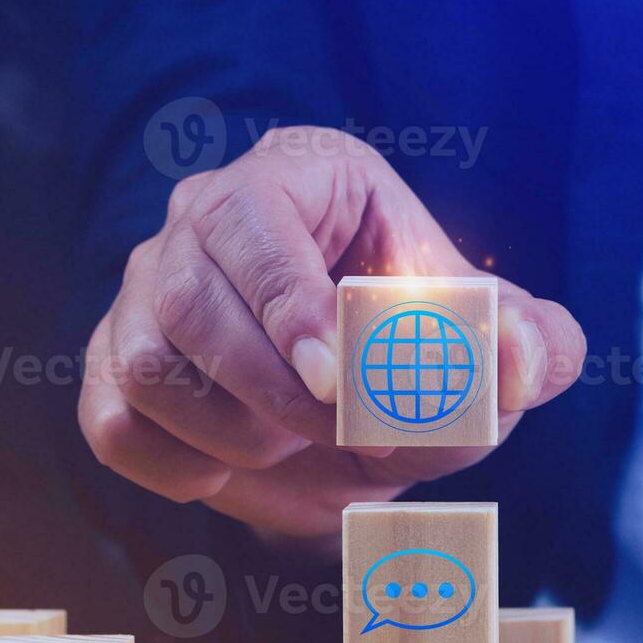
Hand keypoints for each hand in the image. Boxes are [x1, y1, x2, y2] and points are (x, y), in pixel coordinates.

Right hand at [79, 127, 585, 541]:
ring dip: (232, 432)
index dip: (287, 300)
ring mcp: (146, 290)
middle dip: (275, 391)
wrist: (358, 431)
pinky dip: (181, 467)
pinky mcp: (115, 365)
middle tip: (346, 433)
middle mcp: (203, 216)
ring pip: (148, 366)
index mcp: (298, 175)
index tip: (336, 380)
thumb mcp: (490, 357)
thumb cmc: (423, 367)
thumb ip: (528, 348)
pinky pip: (116, 424)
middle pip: (191, 296)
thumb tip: (518, 354)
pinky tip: (237, 465)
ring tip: (295, 439)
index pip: (253, 215)